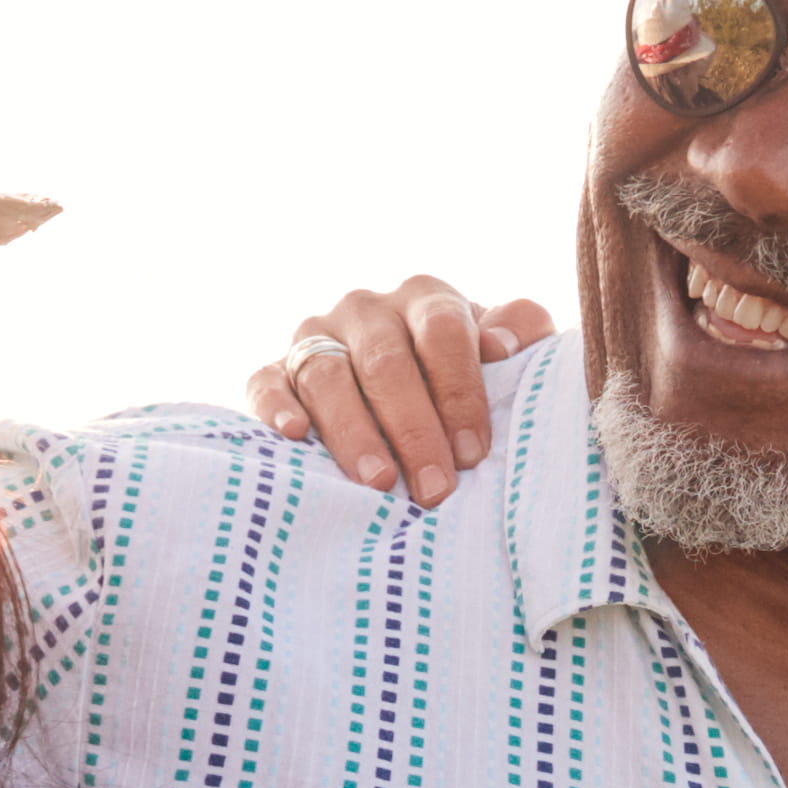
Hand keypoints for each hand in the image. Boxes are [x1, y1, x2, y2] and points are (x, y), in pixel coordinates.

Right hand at [244, 277, 555, 504]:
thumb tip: (504, 345)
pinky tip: (294, 435)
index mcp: (425, 298)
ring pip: (327, 375)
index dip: (458, 392)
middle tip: (434, 489)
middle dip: (413, 429)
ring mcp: (316, 337)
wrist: (399, 390)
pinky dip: (276, 406)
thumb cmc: (461, 379)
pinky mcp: (274, 369)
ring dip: (352, 431)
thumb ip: (520, 333)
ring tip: (378, 482)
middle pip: (386, 362)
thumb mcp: (502, 353)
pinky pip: (267, 381)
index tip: (473, 453)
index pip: (442, 332)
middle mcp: (366, 309)